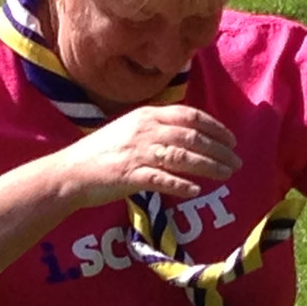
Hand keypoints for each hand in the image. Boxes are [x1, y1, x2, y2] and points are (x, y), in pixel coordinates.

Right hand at [50, 105, 240, 208]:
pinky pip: (162, 179)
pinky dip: (180, 184)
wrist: (70, 172)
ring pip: (182, 157)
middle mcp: (145, 130)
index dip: (215, 128)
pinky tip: (195, 190)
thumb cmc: (102, 152)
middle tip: (236, 161)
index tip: (231, 140)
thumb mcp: (130, 129)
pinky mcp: (130, 175)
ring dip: (209, 166)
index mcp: (147, 115)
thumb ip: (157, 128)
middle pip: (192, 136)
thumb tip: (188, 134)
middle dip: (219, 149)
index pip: (190, 116)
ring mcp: (138, 152)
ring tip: (226, 175)